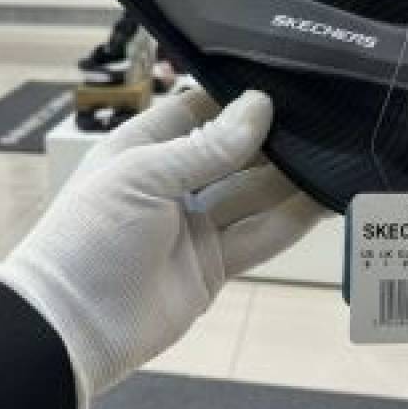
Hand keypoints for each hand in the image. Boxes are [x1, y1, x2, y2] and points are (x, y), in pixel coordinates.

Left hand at [0, 89, 324, 408]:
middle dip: (272, 136)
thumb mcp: (143, 177)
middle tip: (327, 113)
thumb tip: (261, 105)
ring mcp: (194, 226)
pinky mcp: (213, 266)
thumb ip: (207, 147)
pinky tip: (327, 196)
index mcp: (142, 148)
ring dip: (290, 176)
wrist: (69, 329)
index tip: (285, 79)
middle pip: (232, 152)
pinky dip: (292, 218)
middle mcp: (172, 182)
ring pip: (252, 193)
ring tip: (338, 149)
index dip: (237, 96)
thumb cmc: (92, 235)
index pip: (197, 109)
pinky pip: (259, 235)